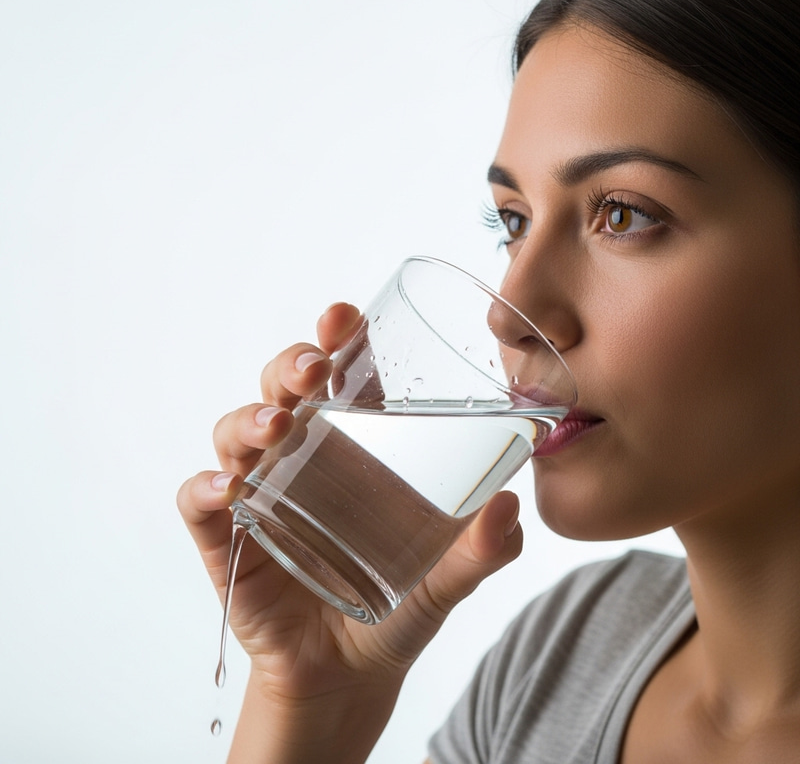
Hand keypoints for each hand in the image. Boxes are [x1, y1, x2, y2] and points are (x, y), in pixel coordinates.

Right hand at [177, 301, 523, 761]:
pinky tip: (228, 494)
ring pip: (237, 432)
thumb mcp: (450, 576)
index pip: (342, 374)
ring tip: (277, 428)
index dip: (337, 337)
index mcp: (357, 444)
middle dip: (291, 366)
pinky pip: (202, 503)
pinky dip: (206, 490)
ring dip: (249, 419)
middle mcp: (304, 455)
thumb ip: (484, 549)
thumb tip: (509, 507)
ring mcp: (262, 494)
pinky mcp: (229, 540)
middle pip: (282, 388)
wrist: (352, 674)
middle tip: (314, 371)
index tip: (344, 317)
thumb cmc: (400, 605)